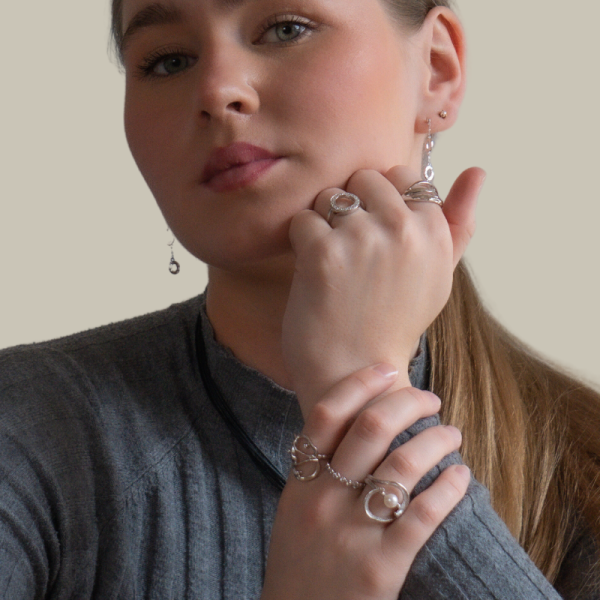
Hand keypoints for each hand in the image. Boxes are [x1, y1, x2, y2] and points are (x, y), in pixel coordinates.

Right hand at [261, 365, 469, 599]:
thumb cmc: (301, 562)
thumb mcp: (296, 510)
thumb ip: (317, 471)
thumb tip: (356, 427)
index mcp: (301, 482)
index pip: (326, 415)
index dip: (358, 384)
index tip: (387, 369)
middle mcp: (324, 500)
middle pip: (370, 429)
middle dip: (407, 403)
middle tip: (430, 398)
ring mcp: (352, 533)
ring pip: (403, 464)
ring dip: (436, 440)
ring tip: (451, 433)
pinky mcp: (382, 566)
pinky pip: (423, 514)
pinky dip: (449, 488)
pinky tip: (462, 476)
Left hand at [282, 166, 484, 413]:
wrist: (356, 369)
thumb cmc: (395, 321)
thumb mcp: (439, 274)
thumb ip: (459, 222)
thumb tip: (479, 170)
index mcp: (434, 232)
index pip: (403, 175)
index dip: (381, 200)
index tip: (376, 233)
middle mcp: (403, 230)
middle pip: (364, 179)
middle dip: (352, 206)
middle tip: (353, 249)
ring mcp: (363, 240)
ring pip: (330, 196)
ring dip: (324, 223)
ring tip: (335, 262)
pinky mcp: (324, 253)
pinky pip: (303, 219)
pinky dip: (301, 242)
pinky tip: (314, 271)